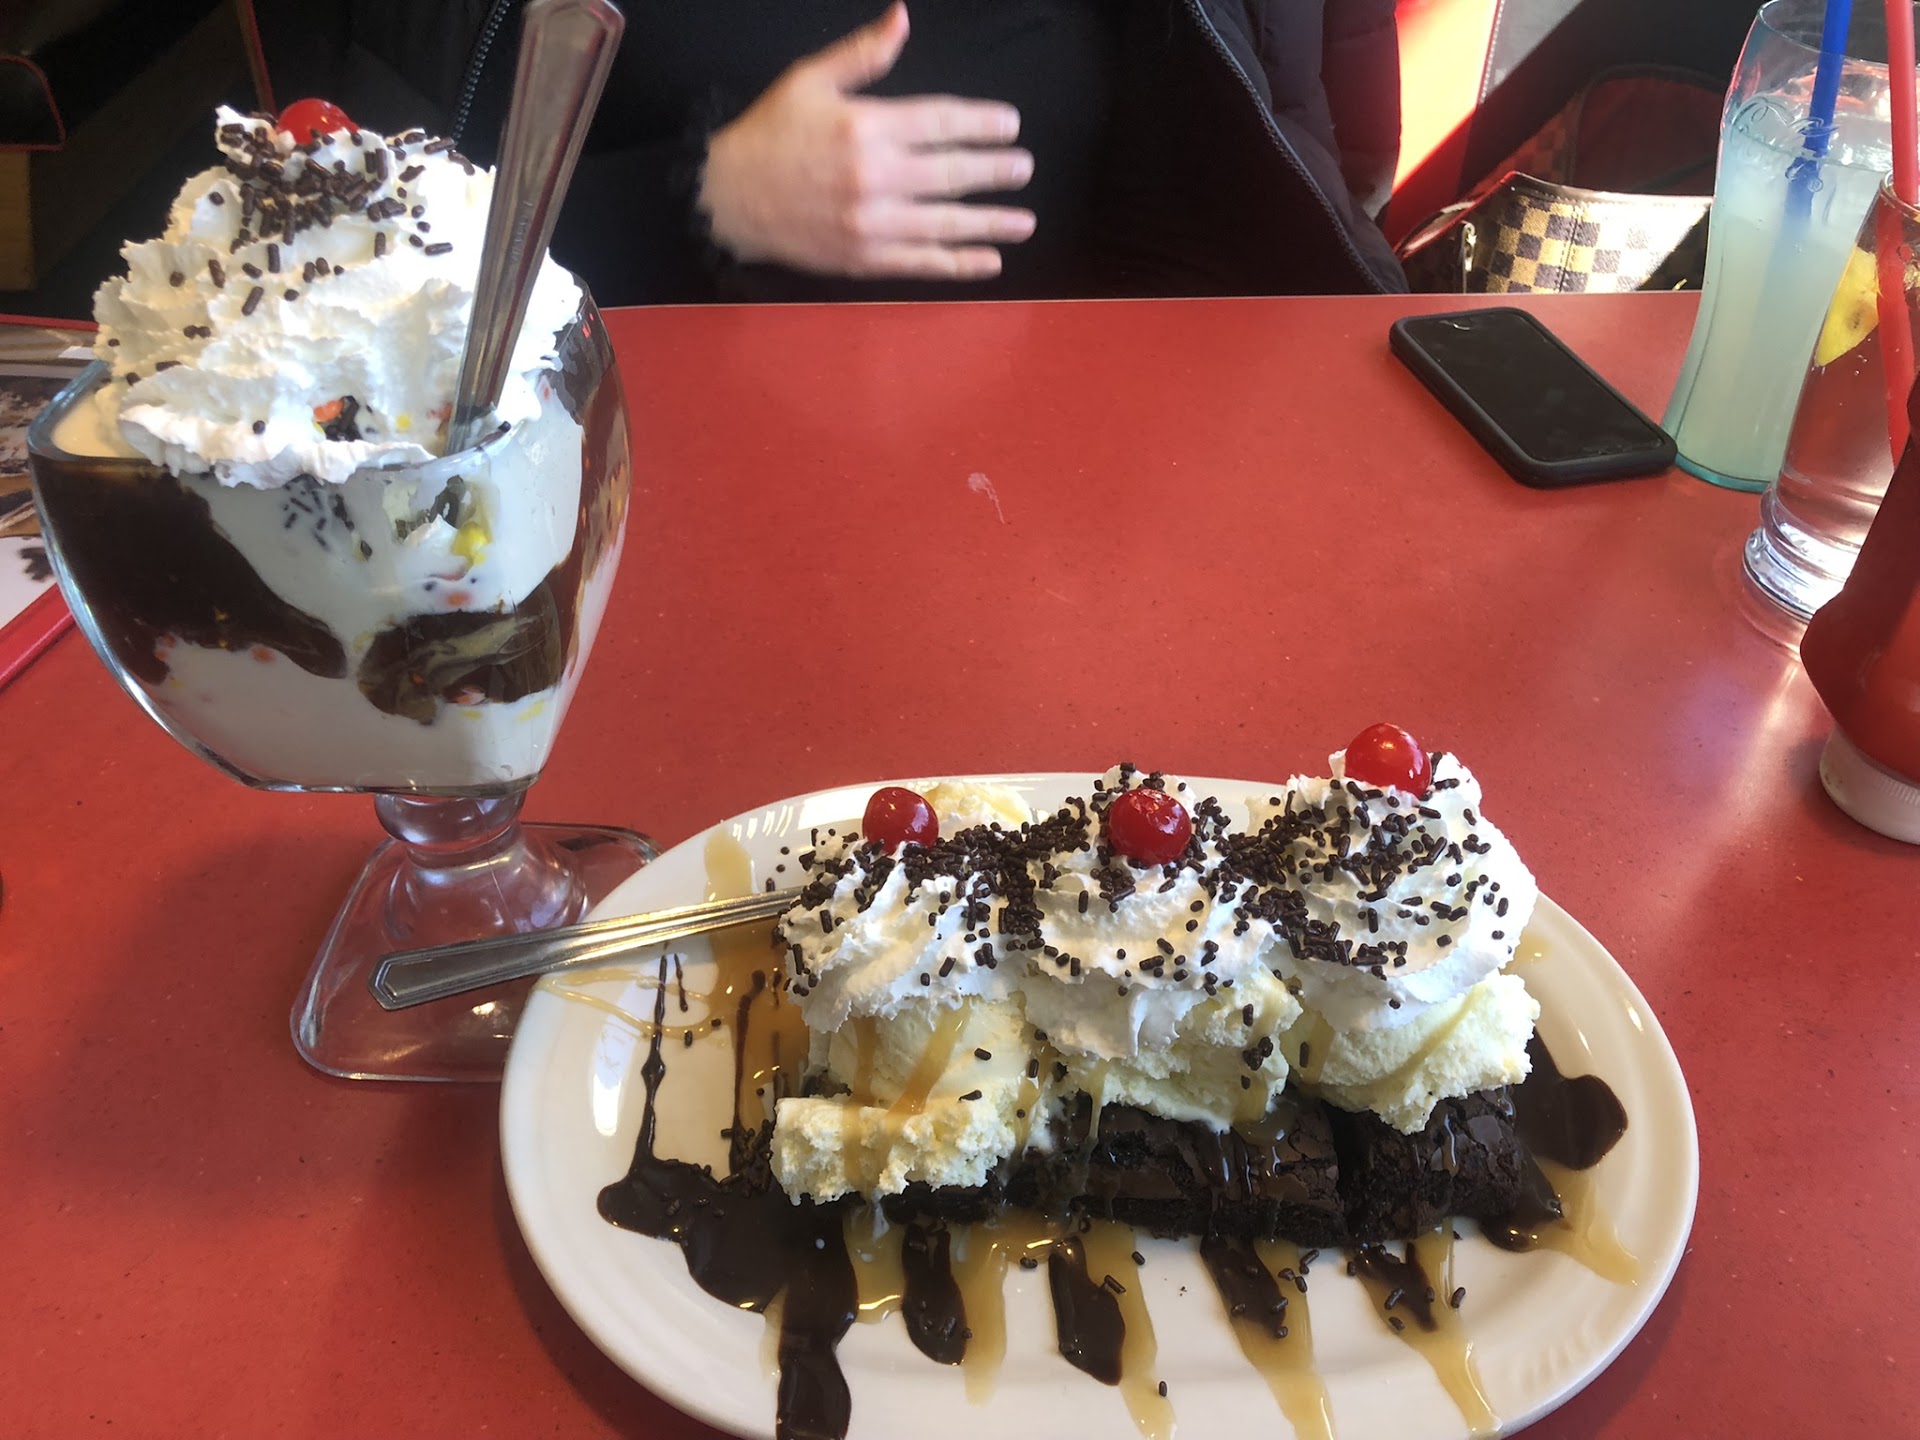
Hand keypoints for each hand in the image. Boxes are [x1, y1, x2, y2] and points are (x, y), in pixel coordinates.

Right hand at [699, 3, 1035, 279]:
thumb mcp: (810, 79)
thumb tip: (902, 17)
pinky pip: (922, 262)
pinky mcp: (865, 258)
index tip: (1009, 125)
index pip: (941, 122)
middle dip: (995, 170)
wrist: (728, 198)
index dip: (981, 123)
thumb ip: (863, 54)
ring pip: (946, 222)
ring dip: (991, 223)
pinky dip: (958, 264)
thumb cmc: (770, 134)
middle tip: (1024, 167)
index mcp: (867, 127)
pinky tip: (989, 262)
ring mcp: (872, 222)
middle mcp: (875, 177)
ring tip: (1025, 221)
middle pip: (952, 172)